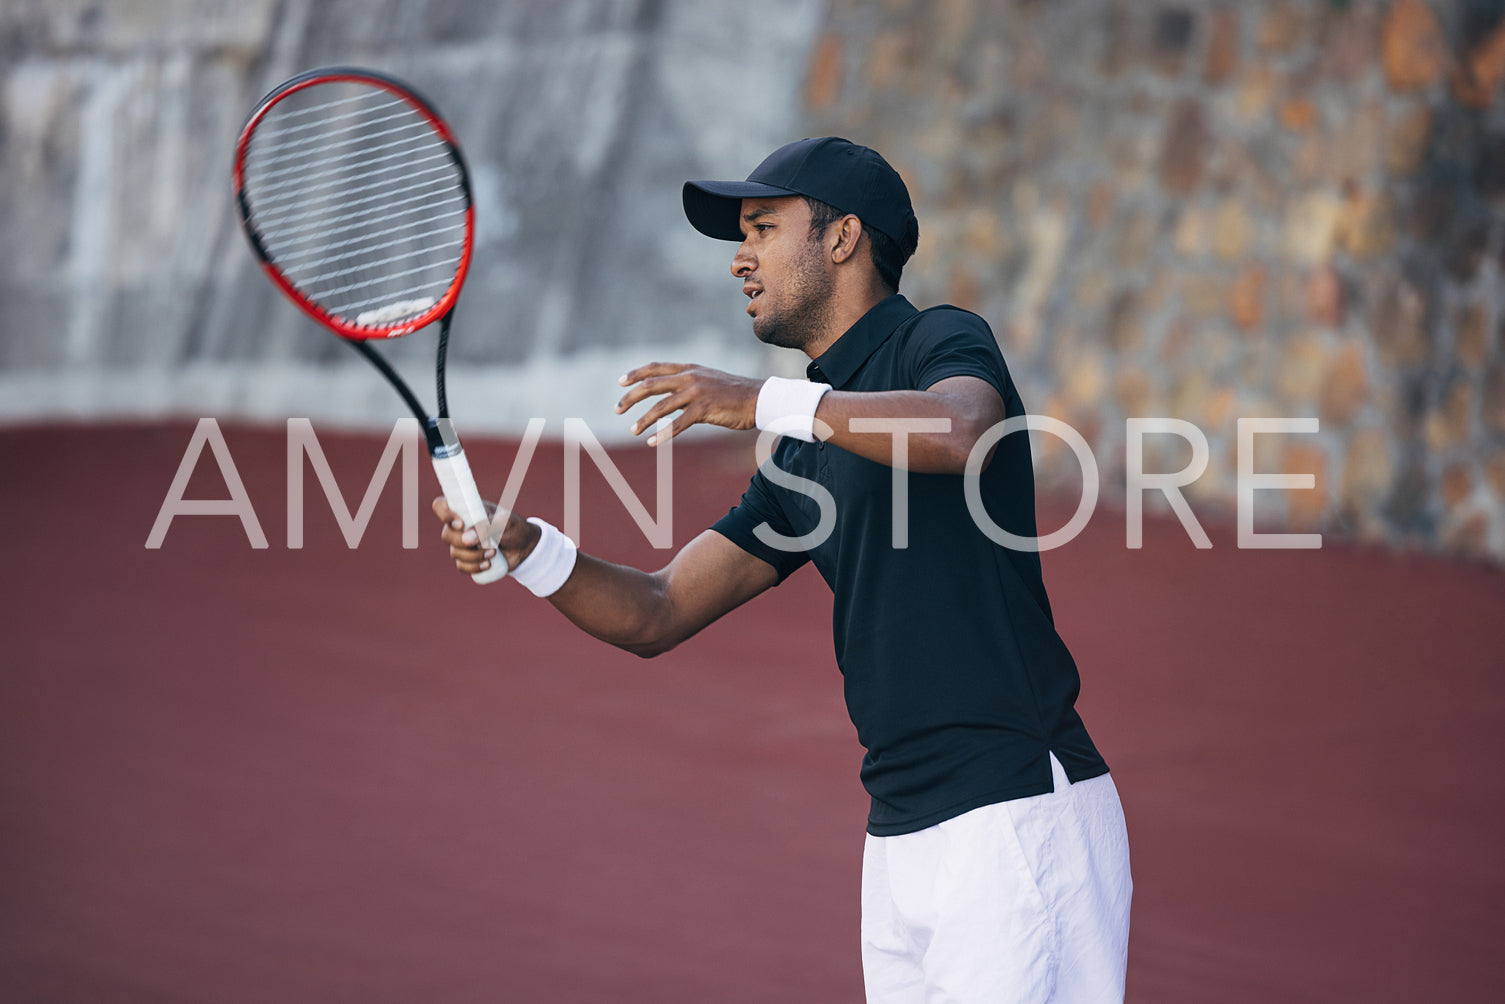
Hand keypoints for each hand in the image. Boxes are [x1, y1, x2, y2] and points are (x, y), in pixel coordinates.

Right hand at [431, 496, 539, 575]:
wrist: (524, 546)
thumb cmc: (513, 527)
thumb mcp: (504, 521)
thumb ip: (487, 526)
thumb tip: (467, 538)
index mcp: (466, 509)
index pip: (441, 506)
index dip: (444, 514)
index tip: (461, 524)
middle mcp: (460, 526)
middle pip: (446, 535)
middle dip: (462, 542)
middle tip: (481, 543)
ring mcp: (462, 544)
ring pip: (455, 553)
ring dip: (474, 555)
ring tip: (494, 552)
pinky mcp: (468, 560)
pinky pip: (462, 567)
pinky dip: (474, 567)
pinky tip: (488, 564)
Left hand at [615, 362, 761, 444]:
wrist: (758, 398)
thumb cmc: (733, 393)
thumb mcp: (708, 380)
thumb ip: (688, 384)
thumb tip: (669, 396)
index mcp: (689, 368)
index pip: (656, 367)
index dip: (636, 373)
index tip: (620, 382)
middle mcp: (690, 377)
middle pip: (651, 385)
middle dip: (630, 397)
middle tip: (617, 409)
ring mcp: (696, 392)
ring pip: (661, 406)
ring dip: (643, 419)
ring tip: (632, 430)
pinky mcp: (704, 409)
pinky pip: (678, 423)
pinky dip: (663, 434)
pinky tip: (652, 442)